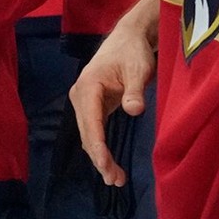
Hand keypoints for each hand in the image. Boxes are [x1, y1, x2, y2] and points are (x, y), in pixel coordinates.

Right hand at [71, 0, 157, 185]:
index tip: (105, 165)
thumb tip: (133, 110)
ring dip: (99, 158)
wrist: (128, 38)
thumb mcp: (138, 69)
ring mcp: (83, 102)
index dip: (97, 146)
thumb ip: (135, 90)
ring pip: (88, 136)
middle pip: (87, 134)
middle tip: (116, 180)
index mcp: (88, 86)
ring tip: (116, 179)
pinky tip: (109, 164)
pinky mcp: (91, 106)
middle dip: (99, 159)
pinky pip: (93, 131)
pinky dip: (100, 148)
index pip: (91, 122)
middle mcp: (80, 96)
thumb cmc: (133, 52)